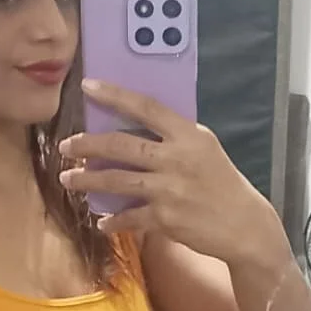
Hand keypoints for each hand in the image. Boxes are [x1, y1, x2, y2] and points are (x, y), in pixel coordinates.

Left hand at [59, 79, 281, 264]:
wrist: (244, 224)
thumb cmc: (222, 184)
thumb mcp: (204, 150)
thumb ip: (174, 139)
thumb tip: (135, 130)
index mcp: (188, 135)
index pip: (146, 107)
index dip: (114, 95)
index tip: (87, 86)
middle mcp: (177, 158)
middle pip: (121, 145)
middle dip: (87, 145)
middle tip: (66, 146)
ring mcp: (169, 189)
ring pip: (117, 180)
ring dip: (88, 180)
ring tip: (68, 180)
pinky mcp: (165, 218)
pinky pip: (128, 217)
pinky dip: (112, 221)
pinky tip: (102, 222)